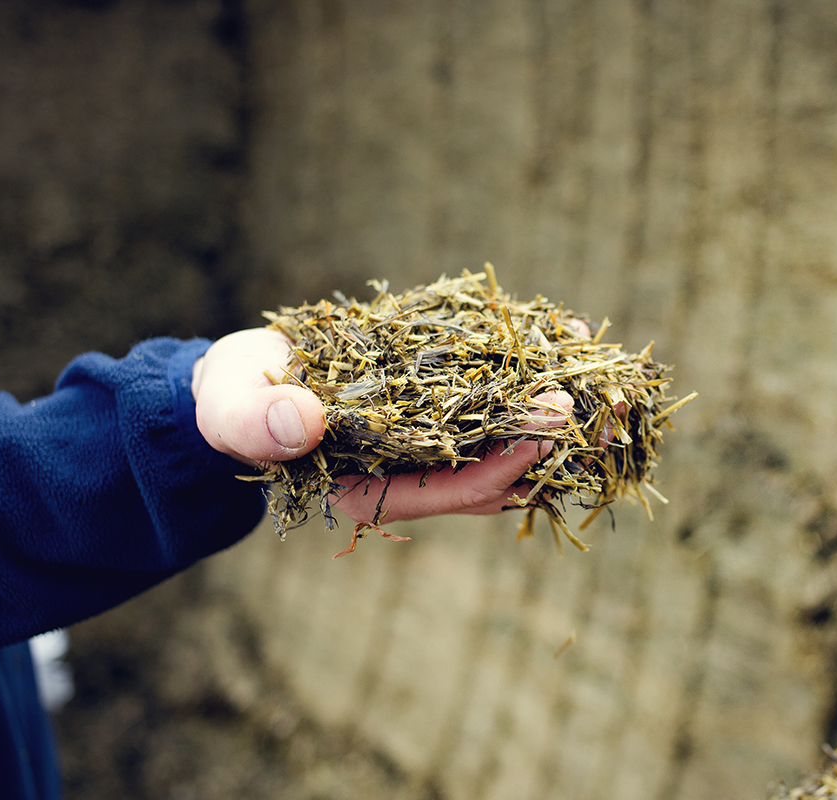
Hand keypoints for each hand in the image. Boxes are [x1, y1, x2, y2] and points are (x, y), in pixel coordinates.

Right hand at [192, 328, 572, 523]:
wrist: (243, 381)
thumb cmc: (232, 403)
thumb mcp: (232, 412)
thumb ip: (257, 424)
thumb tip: (303, 421)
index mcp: (376, 492)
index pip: (455, 489)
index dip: (505, 458)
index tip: (548, 424)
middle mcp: (416, 473)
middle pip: (500, 468)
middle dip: (554, 441)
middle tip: (604, 407)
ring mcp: (434, 438)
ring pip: (509, 431)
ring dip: (558, 405)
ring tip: (604, 369)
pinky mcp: (441, 398)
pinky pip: (497, 388)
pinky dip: (533, 362)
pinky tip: (570, 331)